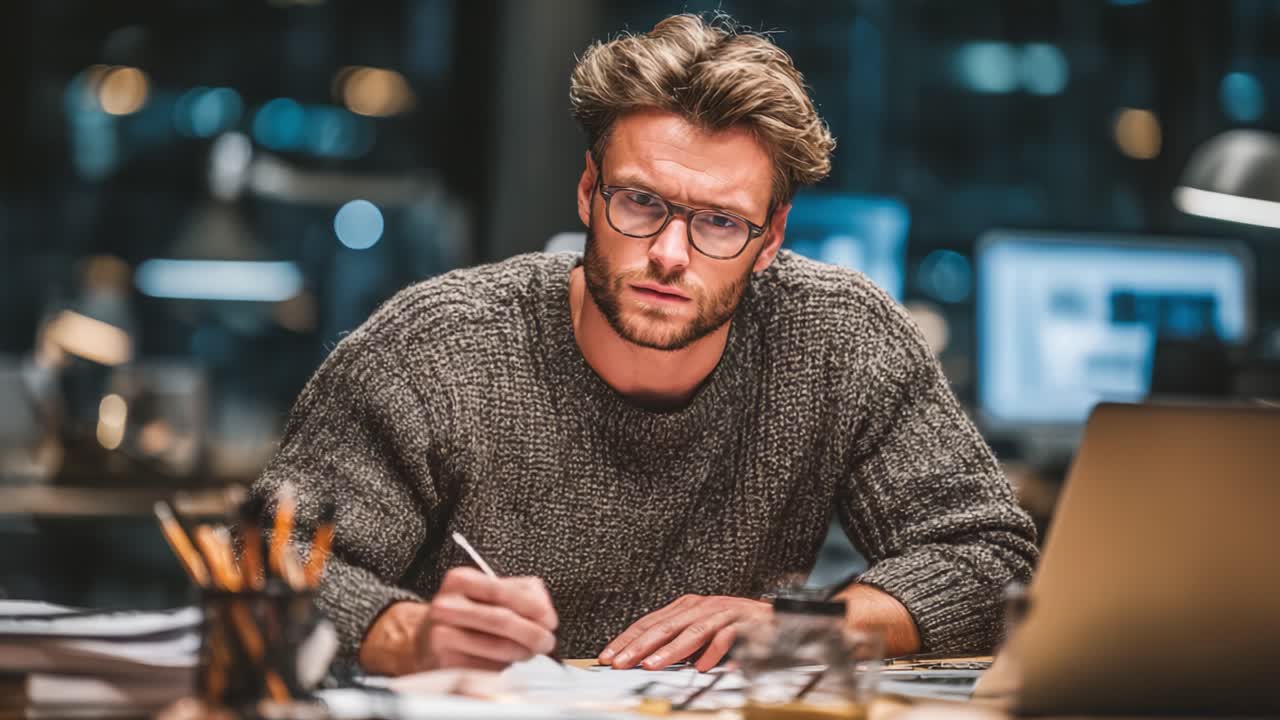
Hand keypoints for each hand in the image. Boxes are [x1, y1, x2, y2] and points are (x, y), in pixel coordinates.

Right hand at [359, 567, 558, 674]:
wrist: (426, 640)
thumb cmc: (466, 613)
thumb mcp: (489, 592)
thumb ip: (522, 592)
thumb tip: (544, 609)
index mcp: (459, 580)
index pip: (502, 591)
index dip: (532, 607)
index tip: (550, 619)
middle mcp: (446, 605)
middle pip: (500, 620)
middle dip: (532, 633)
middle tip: (547, 640)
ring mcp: (441, 635)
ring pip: (497, 647)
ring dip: (522, 651)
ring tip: (529, 650)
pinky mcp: (444, 662)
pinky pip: (486, 667)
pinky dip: (503, 666)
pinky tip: (505, 660)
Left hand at [598, 594, 771, 671]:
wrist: (775, 618)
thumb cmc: (733, 626)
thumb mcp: (699, 631)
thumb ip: (676, 643)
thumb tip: (643, 660)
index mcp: (685, 607)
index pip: (649, 622)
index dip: (626, 639)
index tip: (608, 656)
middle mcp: (700, 606)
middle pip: (663, 627)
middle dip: (638, 647)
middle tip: (620, 663)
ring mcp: (721, 613)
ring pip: (690, 632)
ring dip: (669, 651)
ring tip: (650, 665)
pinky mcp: (742, 623)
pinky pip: (725, 638)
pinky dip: (712, 652)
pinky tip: (700, 668)